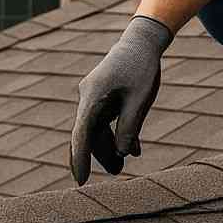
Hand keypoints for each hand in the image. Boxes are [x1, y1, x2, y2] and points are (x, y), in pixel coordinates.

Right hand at [70, 14, 173, 184]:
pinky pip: (105, 121)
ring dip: (110, 147)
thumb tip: (121, 154)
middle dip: (100, 155)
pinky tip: (132, 149)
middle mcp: (88, 97)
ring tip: (123, 166)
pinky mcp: (103, 97)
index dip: (81, 158)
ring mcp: (94, 97)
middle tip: (116, 175)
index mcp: (93, 96)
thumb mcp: (140, 99)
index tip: (81, 180)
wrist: (141, 42)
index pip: (82, 134)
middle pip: (89, 134)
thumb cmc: (141, 68)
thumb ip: (129, 127)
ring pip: (97, 129)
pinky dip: (116, 134)